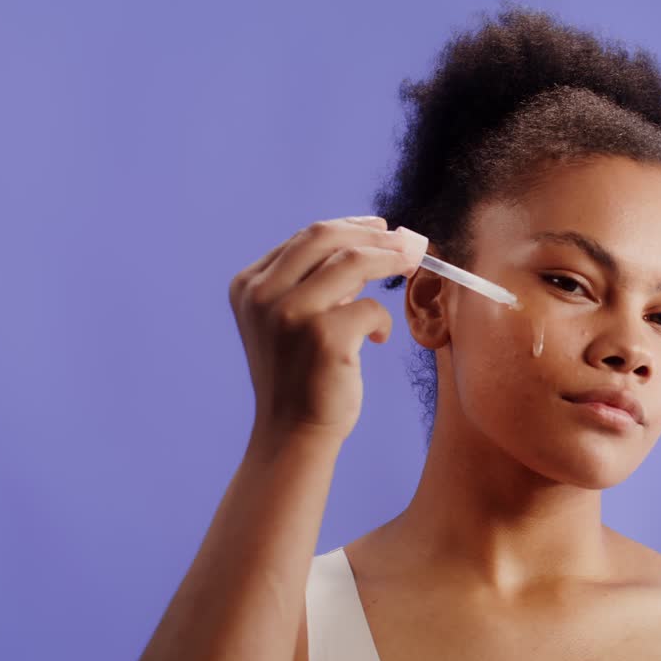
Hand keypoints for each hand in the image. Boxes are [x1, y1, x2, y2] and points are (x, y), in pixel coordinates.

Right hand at [228, 216, 425, 440]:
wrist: (292, 433)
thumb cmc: (299, 375)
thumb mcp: (291, 320)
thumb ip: (314, 282)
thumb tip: (369, 243)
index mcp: (249, 285)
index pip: (305, 238)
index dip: (349, 227)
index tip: (379, 227)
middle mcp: (263, 295)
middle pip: (325, 237)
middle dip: (373, 234)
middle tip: (406, 240)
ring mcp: (290, 314)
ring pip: (353, 261)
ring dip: (390, 260)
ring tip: (411, 265)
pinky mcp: (323, 337)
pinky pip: (370, 308)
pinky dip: (382, 320)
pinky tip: (378, 338)